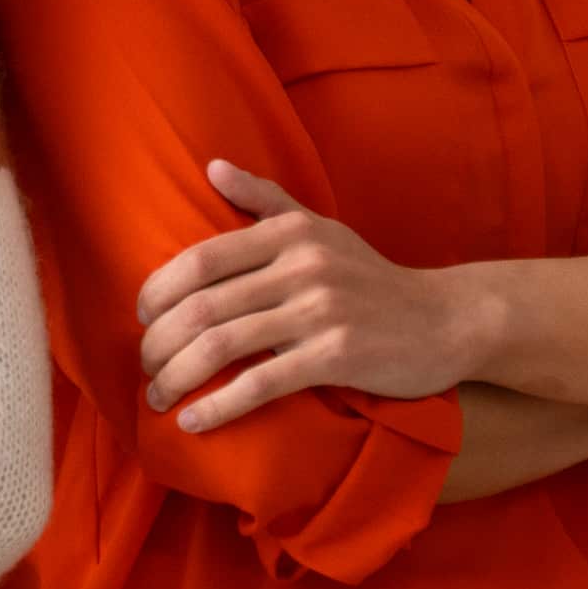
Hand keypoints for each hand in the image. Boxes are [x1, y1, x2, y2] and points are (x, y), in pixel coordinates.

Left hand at [138, 161, 490, 433]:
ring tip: (158, 397)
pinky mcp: (337, 355)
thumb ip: (264, 199)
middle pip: (202, 306)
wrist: (445, 320)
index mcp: (290, 232)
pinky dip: (219, 406)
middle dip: (158, 342)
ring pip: (223, 344)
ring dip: (177, 377)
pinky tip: (193, 421)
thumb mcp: (321, 228)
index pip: (201, 259)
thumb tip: (212, 166)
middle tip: (144, 368)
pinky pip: (262, 383)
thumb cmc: (371, 278)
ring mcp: (320, 311)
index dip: (157, 290)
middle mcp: (302, 265)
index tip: (142, 318)